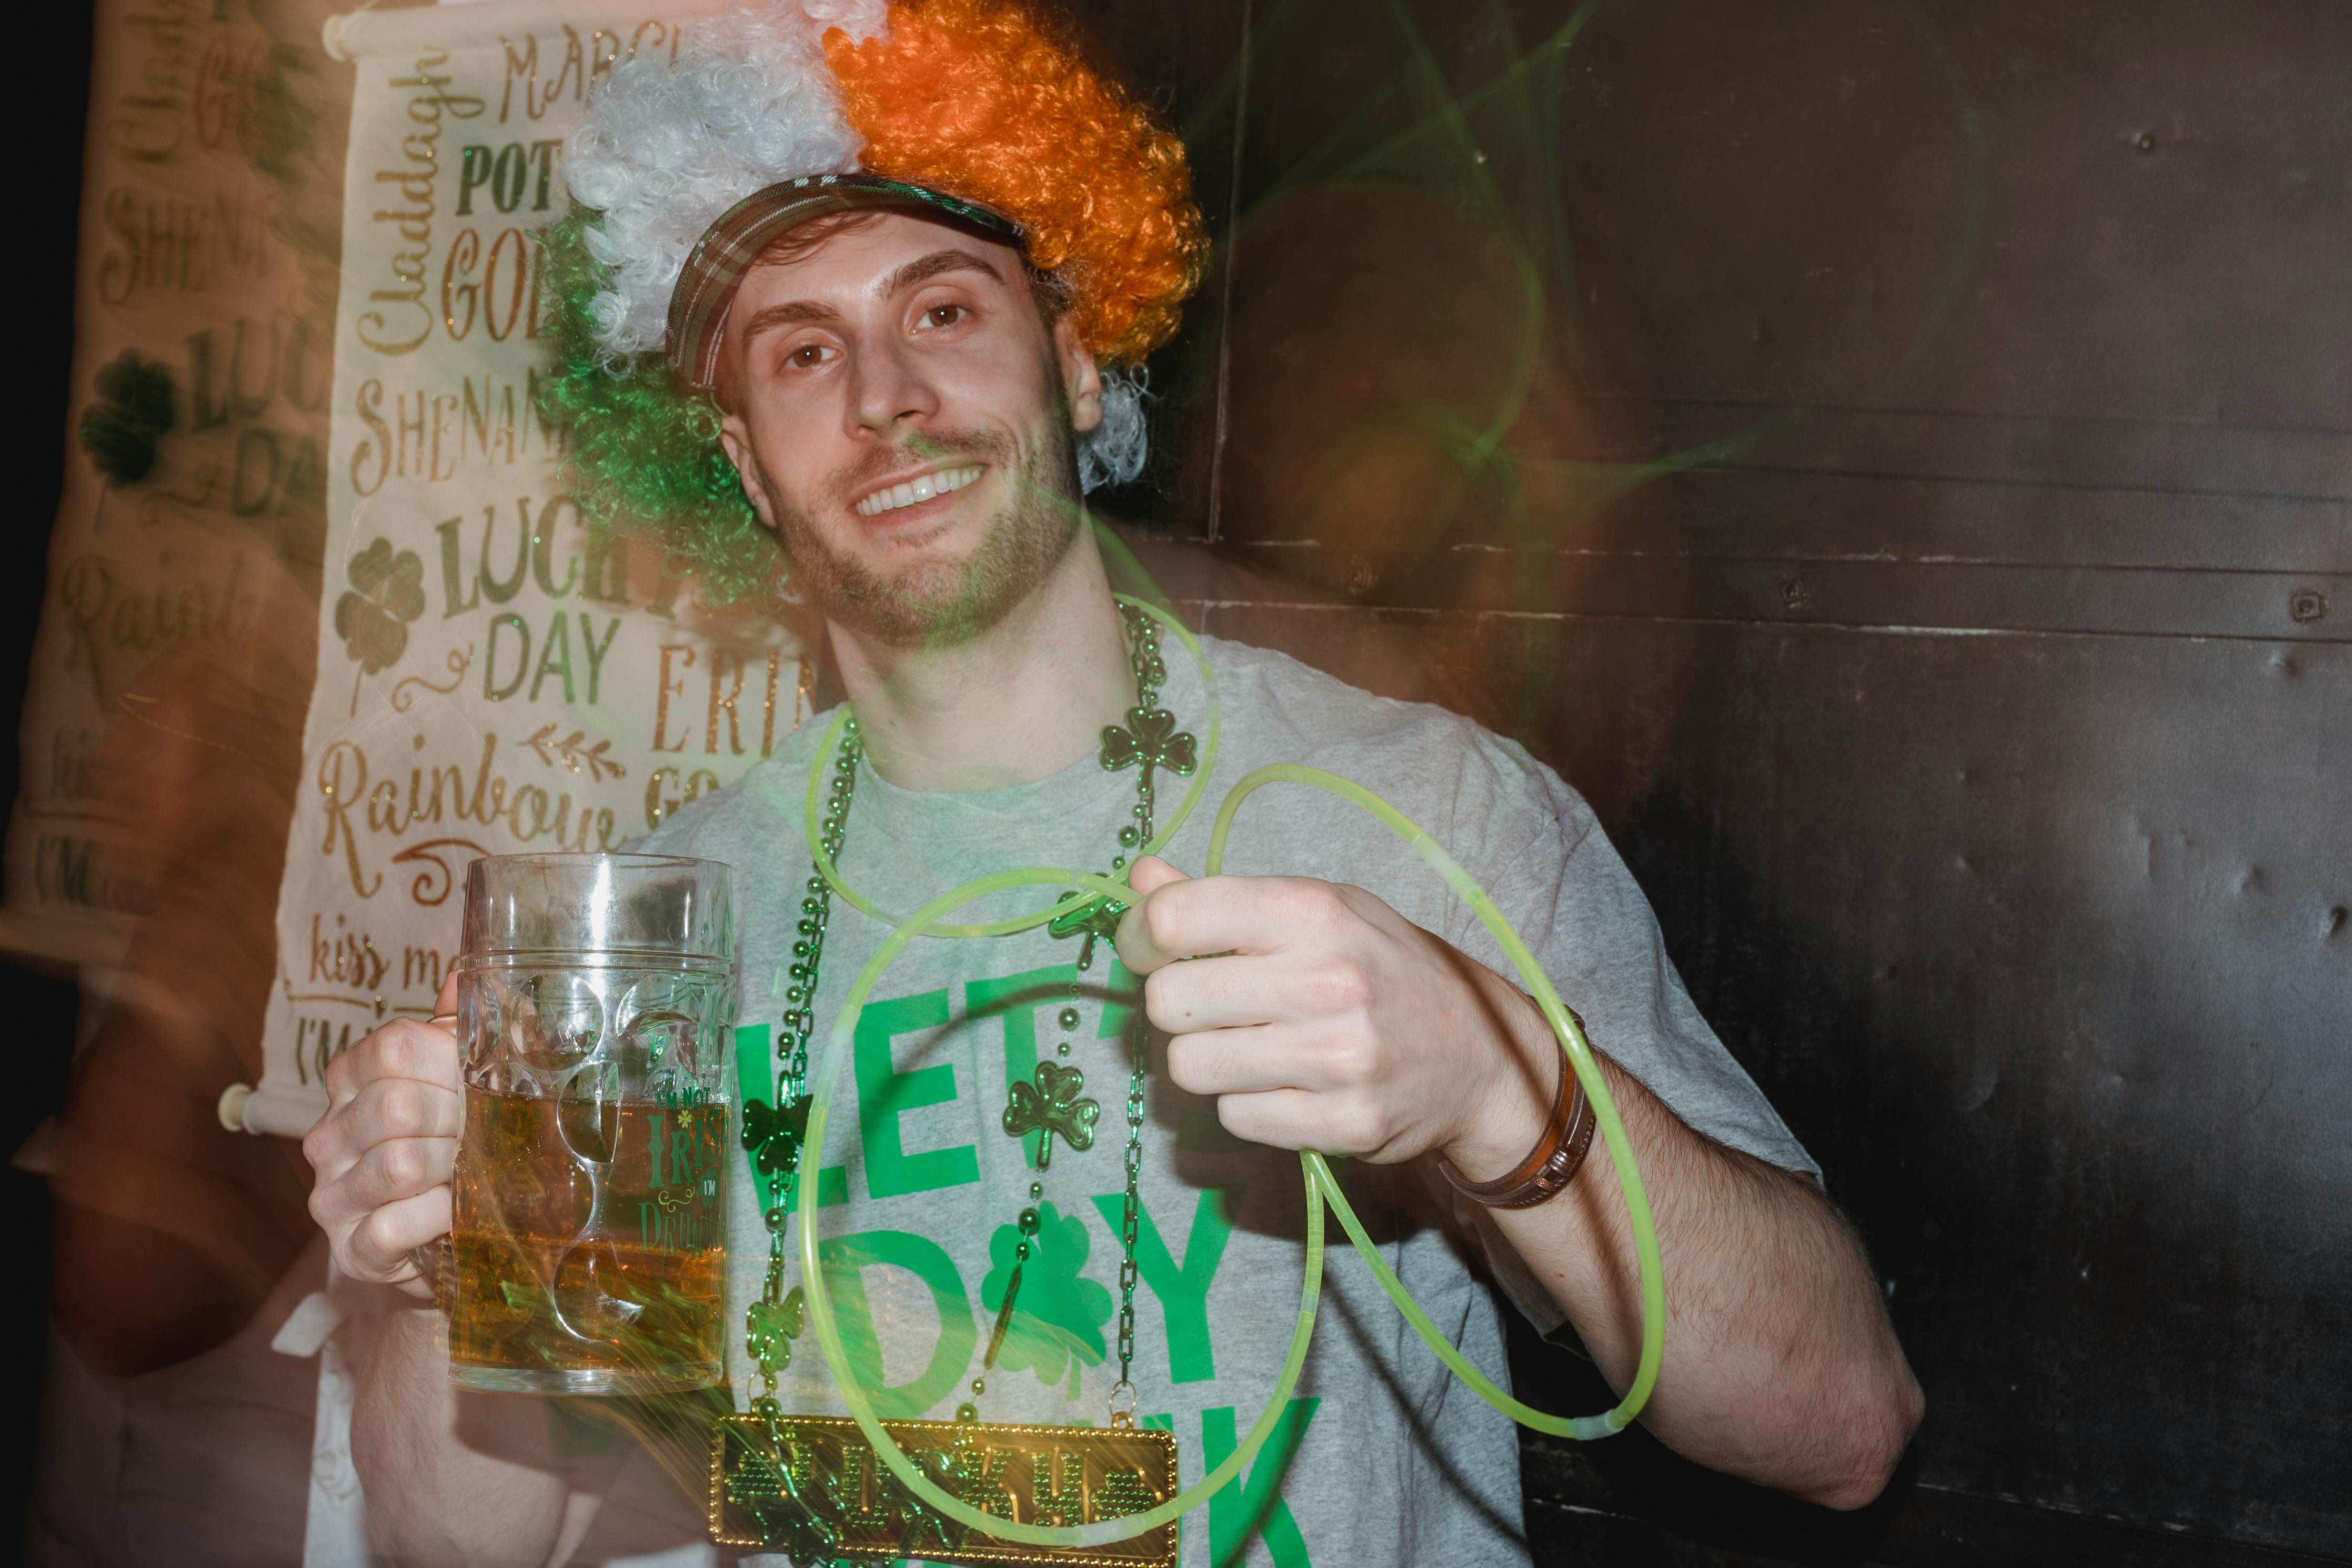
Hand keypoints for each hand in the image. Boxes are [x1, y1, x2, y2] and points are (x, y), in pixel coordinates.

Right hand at [303, 972, 462, 1298]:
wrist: (445, 1230)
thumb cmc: (454, 1140)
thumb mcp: (462, 1077)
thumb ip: (463, 1027)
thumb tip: (464, 976)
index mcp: (352, 1077)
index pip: (396, 1046)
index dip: (451, 1063)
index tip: (479, 1083)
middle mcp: (328, 1133)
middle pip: (398, 1105)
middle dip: (459, 1121)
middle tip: (484, 1135)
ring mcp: (332, 1193)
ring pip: (398, 1165)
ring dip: (452, 1170)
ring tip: (471, 1173)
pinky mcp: (350, 1248)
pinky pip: (395, 1226)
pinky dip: (439, 1218)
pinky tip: (455, 1212)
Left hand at [1113, 857, 1552, 1174]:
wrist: (1480, 1055)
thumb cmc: (1386, 968)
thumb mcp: (1321, 910)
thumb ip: (1226, 899)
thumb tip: (1140, 877)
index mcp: (1313, 911)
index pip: (1175, 919)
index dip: (1142, 937)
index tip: (1155, 949)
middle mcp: (1326, 980)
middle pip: (1168, 1002)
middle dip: (1176, 1006)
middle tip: (1210, 1005)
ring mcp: (1338, 1059)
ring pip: (1191, 1068)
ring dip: (1207, 1060)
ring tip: (1250, 1045)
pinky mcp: (1345, 1124)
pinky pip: (1235, 1119)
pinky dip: (1247, 1105)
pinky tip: (1285, 1084)